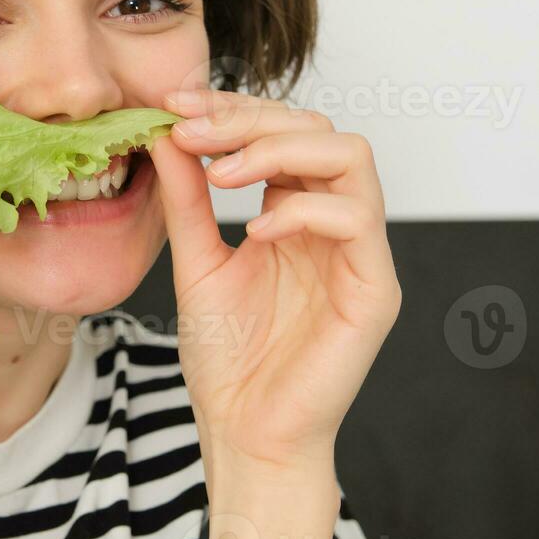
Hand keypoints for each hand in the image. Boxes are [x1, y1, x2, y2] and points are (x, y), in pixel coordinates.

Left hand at [149, 89, 400, 478]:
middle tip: (191, 131)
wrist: (244, 432)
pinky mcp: (374, 288)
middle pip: (318, 127)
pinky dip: (302, 209)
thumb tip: (164, 131)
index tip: (172, 106)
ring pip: (351, 154)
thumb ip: (186, 198)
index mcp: (296, 212)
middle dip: (249, 119)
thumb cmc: (228, 357)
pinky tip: (253, 229)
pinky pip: (356, 218)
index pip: (282, 129)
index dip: (231, 108)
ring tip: (220, 175)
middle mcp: (333, 223)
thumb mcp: (195, 260)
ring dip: (277, 149)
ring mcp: (359, 253)